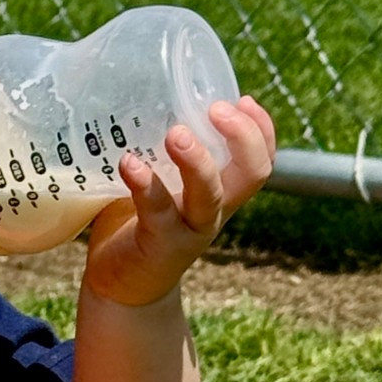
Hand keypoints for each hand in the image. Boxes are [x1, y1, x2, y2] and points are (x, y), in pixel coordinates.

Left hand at [82, 97, 275, 308]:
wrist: (119, 287)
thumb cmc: (135, 224)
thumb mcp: (156, 182)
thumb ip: (156, 150)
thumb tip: (135, 93)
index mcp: (220, 191)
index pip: (261, 158)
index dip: (262, 128)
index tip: (242, 98)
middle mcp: (214, 210)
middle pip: (253, 174)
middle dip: (244, 137)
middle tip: (217, 109)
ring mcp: (189, 230)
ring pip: (211, 195)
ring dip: (198, 162)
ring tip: (175, 133)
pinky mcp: (159, 245)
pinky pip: (158, 212)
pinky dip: (146, 185)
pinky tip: (129, 164)